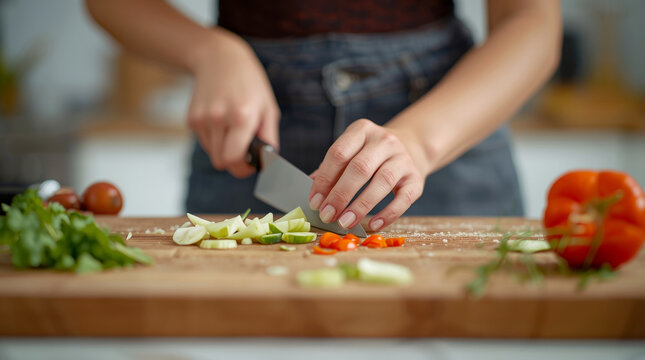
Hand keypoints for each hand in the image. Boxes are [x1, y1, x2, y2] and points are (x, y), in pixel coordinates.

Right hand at [187, 30, 279, 177]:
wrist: (219, 58)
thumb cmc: (250, 84)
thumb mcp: (268, 108)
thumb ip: (269, 138)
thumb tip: (268, 163)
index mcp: (242, 116)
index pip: (234, 160)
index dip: (243, 169)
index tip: (251, 166)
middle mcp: (218, 118)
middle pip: (221, 162)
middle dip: (234, 163)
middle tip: (245, 153)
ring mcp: (202, 119)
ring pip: (212, 154)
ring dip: (224, 150)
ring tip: (233, 130)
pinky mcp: (191, 119)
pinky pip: (205, 143)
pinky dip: (215, 140)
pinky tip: (221, 121)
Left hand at [309, 119, 428, 230]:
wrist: (412, 147)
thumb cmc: (371, 155)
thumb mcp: (351, 152)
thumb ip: (332, 170)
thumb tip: (313, 195)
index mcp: (361, 130)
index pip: (339, 153)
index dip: (325, 180)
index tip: (315, 202)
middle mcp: (384, 141)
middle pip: (360, 168)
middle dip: (340, 194)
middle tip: (327, 215)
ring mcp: (403, 158)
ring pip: (382, 181)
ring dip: (361, 205)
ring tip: (345, 222)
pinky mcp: (416, 178)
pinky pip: (404, 198)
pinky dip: (388, 213)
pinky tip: (372, 224)